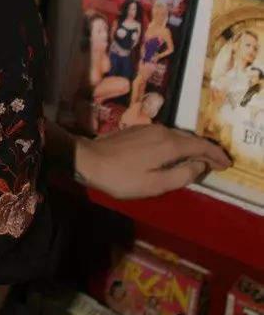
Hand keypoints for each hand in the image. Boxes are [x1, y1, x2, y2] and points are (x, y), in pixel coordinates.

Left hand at [74, 124, 230, 198]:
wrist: (89, 160)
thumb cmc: (121, 178)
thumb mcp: (154, 185)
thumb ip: (181, 176)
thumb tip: (200, 166)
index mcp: (168, 144)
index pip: (200, 146)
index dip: (215, 155)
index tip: (226, 164)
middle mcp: (162, 131)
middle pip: (191, 138)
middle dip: (208, 150)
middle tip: (219, 164)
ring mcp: (150, 129)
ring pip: (179, 135)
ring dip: (194, 146)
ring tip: (203, 160)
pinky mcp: (139, 130)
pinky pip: (168, 135)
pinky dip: (180, 144)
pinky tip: (179, 153)